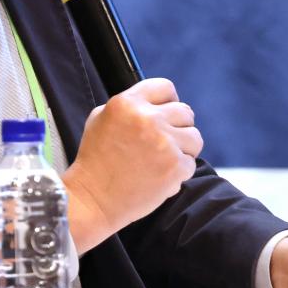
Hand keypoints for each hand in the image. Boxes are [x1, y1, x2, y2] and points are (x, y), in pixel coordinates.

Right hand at [62, 78, 201, 252]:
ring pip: (194, 137)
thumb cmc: (95, 161)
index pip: (165, 87)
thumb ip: (130, 105)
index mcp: (127, 103)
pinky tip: (159, 177)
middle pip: (185, 112)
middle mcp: (147, 119)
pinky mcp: (175, 166)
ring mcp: (163, 143)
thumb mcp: (100, 120)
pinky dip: (179, 172)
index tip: (166, 115)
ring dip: (183, 149)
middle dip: (177, 128)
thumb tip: (158, 102)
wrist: (92, 200)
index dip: (168, 102)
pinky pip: (191, 163)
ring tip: (162, 161)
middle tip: (162, 145)